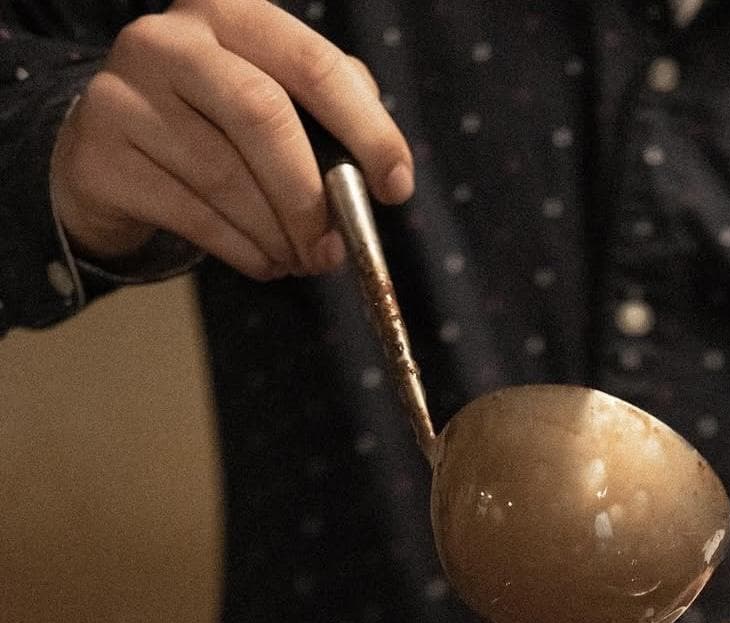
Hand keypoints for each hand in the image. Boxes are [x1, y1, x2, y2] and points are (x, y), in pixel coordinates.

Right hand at [50, 0, 412, 279]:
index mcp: (227, 12)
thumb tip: (381, 173)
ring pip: (226, 176)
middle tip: (335, 249)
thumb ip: (327, 112)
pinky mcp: (103, 155)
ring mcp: (126, 93)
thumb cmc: (209, 123)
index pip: (313, 64)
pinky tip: (263, 262)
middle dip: (312, 196)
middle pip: (264, 117)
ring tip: (301, 261)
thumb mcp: (268, 95)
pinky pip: (192, 215)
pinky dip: (242, 251)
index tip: (396, 187)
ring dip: (278, 235)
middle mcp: (169, 40)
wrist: (108, 147)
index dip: (366, 130)